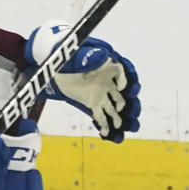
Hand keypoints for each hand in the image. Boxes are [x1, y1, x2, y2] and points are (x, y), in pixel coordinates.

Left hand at [26, 20, 140, 141]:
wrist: (57, 67)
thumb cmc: (69, 59)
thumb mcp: (77, 55)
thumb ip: (89, 57)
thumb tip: (102, 56)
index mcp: (106, 67)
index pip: (120, 72)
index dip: (124, 80)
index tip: (122, 87)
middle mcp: (108, 82)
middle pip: (123, 94)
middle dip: (129, 104)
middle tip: (131, 112)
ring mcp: (101, 94)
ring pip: (114, 108)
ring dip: (118, 118)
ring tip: (120, 126)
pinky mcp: (92, 103)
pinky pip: (100, 115)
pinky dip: (104, 125)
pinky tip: (105, 134)